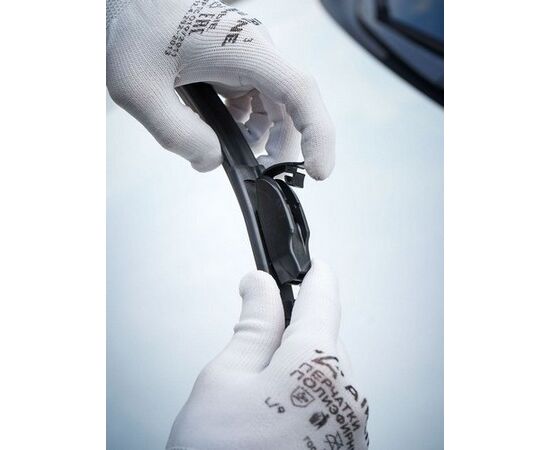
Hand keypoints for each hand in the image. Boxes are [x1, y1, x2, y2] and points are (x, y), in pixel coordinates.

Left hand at [107, 0, 334, 177]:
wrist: (129, 2)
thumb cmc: (133, 28)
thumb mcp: (141, 90)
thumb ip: (179, 134)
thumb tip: (212, 162)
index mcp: (245, 50)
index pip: (299, 92)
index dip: (317, 135)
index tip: (318, 172)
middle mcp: (256, 52)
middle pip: (290, 108)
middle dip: (281, 146)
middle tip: (264, 176)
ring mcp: (248, 58)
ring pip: (273, 108)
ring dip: (259, 138)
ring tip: (231, 153)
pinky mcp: (235, 65)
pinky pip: (253, 102)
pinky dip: (243, 126)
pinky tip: (217, 133)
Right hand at [166, 260, 368, 449]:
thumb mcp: (225, 380)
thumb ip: (252, 326)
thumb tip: (259, 286)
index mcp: (318, 362)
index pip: (323, 298)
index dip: (315, 274)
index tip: (312, 262)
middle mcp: (347, 393)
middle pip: (321, 339)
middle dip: (289, 336)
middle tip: (250, 354)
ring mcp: (349, 426)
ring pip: (322, 376)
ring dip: (292, 374)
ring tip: (251, 406)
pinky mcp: (344, 448)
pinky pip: (325, 406)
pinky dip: (300, 401)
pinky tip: (269, 426)